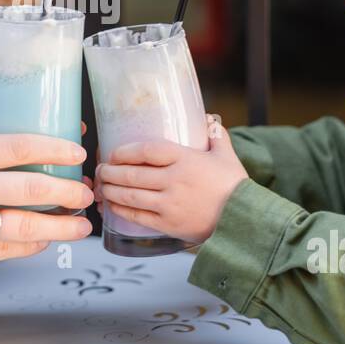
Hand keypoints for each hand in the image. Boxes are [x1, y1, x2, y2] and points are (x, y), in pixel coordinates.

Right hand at [0, 132, 95, 273]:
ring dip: (60, 225)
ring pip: (24, 225)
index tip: (77, 152)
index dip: (55, 147)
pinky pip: (2, 252)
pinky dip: (29, 247)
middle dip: (68, 190)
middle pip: (31, 187)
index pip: (19, 145)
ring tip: (81, 224)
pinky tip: (43, 241)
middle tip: (86, 191)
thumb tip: (8, 147)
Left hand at [94, 114, 247, 243]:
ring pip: (130, 196)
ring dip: (110, 190)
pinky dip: (121, 210)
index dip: (125, 151)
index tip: (114, 152)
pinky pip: (137, 217)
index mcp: (186, 160)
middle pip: (132, 174)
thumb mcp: (227, 157)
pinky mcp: (168, 224)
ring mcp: (169, 204)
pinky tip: (112, 206)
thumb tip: (208, 120)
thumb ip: (216, 136)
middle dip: (110, 172)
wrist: (243, 220)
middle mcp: (174, 181)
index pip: (147, 151)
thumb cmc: (235, 187)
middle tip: (101, 170)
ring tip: (102, 186)